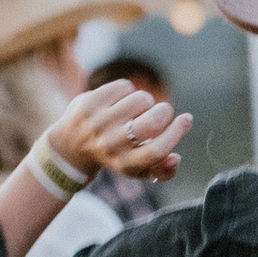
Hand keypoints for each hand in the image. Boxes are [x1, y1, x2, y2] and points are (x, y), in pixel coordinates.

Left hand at [48, 80, 191, 182]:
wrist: (71, 146)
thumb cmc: (115, 155)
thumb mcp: (137, 169)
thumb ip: (162, 170)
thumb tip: (176, 158)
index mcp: (126, 164)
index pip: (157, 151)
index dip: (176, 133)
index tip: (186, 119)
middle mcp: (111, 145)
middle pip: (152, 123)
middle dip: (165, 112)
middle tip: (162, 112)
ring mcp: (98, 123)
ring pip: (141, 100)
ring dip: (145, 101)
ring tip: (136, 109)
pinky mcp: (89, 103)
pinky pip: (124, 86)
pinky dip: (128, 90)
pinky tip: (120, 100)